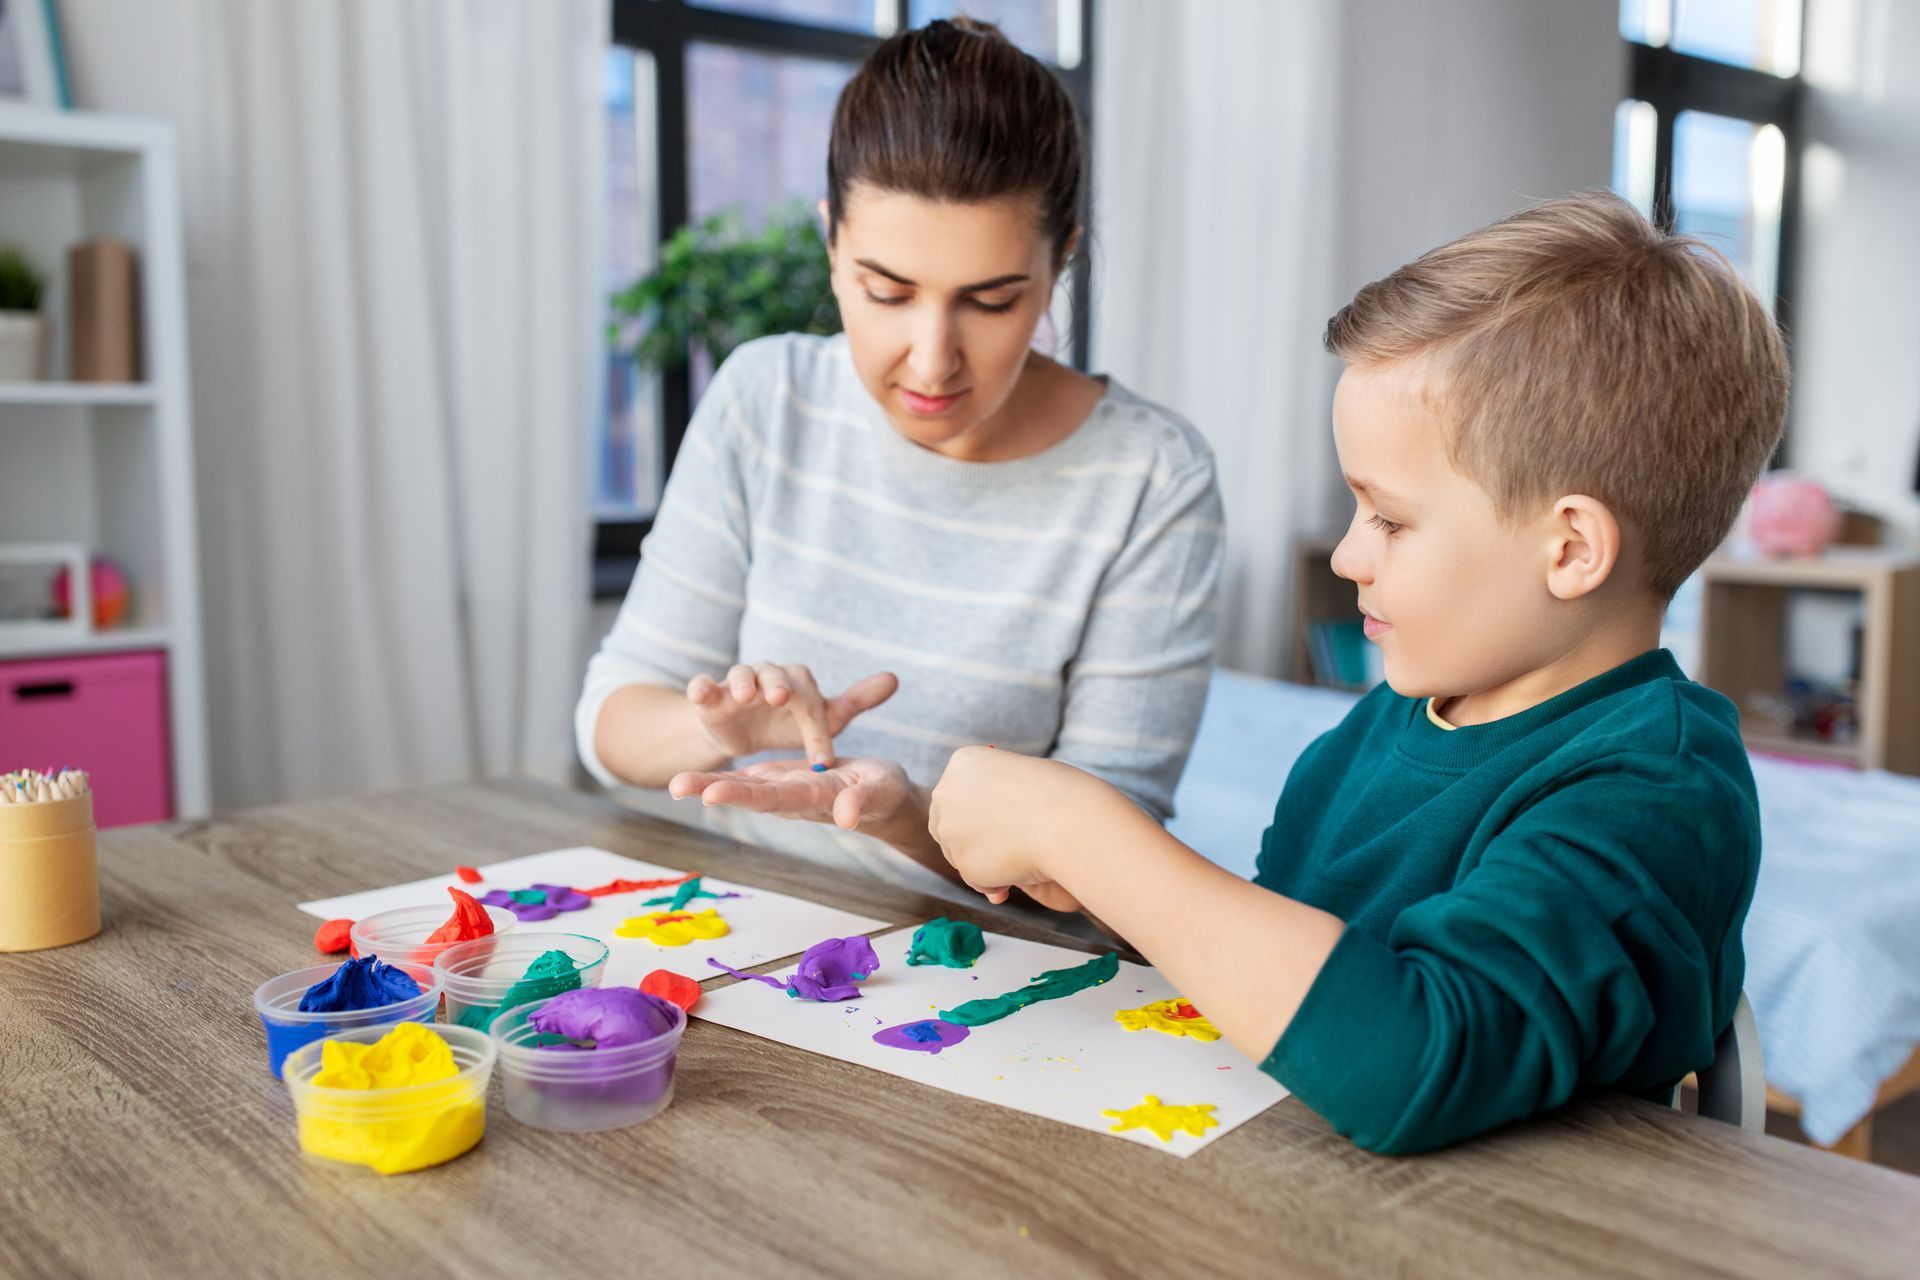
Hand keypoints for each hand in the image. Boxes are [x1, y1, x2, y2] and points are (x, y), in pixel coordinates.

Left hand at [669, 756, 912, 829]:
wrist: (882, 797)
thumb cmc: (886, 793)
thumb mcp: (881, 791)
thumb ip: (863, 801)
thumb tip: (847, 817)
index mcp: (815, 797)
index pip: (775, 797)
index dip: (745, 794)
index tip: (713, 792)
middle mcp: (792, 797)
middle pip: (749, 793)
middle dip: (713, 789)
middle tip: (677, 785)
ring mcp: (784, 790)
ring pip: (743, 787)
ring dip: (708, 786)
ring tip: (673, 784)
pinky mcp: (782, 782)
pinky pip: (748, 779)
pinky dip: (722, 778)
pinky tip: (695, 781)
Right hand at [687, 664, 896, 766]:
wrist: (747, 732)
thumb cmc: (791, 723)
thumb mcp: (824, 718)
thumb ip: (855, 700)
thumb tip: (894, 677)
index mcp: (799, 684)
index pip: (811, 703)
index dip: (817, 730)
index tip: (821, 759)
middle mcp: (768, 677)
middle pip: (774, 672)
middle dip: (776, 683)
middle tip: (779, 696)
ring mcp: (737, 683)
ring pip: (740, 673)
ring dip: (742, 681)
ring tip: (744, 695)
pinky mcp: (710, 696)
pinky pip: (703, 685)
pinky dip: (701, 686)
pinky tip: (701, 693)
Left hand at [929, 747, 1112, 905]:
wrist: (1067, 819)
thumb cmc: (1057, 795)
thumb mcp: (1017, 778)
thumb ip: (994, 796)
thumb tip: (981, 833)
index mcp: (961, 764)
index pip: (955, 796)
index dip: (978, 814)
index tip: (1003, 819)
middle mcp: (946, 794)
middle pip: (948, 827)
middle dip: (973, 841)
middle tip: (1008, 847)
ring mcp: (950, 830)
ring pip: (960, 856)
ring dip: (985, 862)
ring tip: (1021, 855)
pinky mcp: (963, 864)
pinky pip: (976, 879)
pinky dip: (995, 882)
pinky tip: (1020, 871)